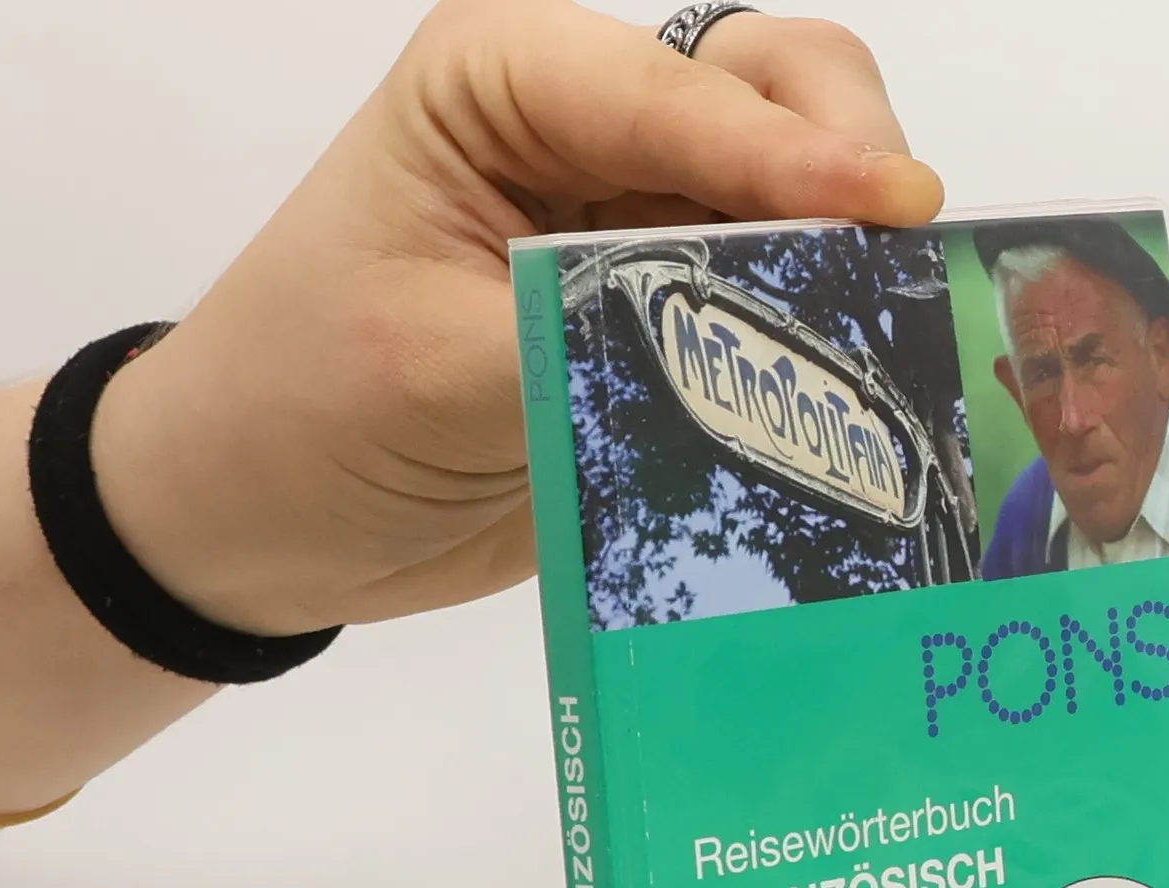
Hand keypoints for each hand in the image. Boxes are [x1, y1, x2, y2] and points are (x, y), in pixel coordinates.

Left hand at [91, 0, 941, 636]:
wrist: (263, 522)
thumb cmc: (301, 413)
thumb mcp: (434, 368)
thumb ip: (597, 336)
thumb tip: (756, 339)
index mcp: (506, 83)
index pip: (679, 87)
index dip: (795, 149)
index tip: (892, 210)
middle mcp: (590, 131)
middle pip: (774, 94)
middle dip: (850, 167)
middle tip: (905, 269)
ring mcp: (641, 228)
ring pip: (800, 203)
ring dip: (854, 259)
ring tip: (899, 334)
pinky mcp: (671, 327)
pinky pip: (781, 312)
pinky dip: (830, 340)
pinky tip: (867, 385)